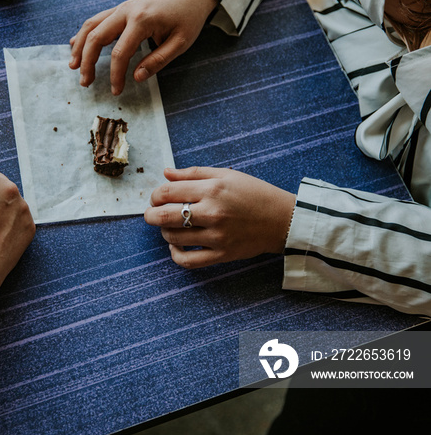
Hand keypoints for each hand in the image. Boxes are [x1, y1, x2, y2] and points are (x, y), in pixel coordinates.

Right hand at [69, 0, 216, 94]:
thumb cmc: (187, 18)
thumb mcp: (180, 43)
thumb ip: (158, 61)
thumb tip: (136, 77)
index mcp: (141, 20)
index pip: (120, 53)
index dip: (115, 75)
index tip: (116, 91)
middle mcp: (126, 11)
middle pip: (96, 37)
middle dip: (87, 61)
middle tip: (85, 82)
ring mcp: (121, 8)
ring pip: (91, 26)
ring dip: (80, 47)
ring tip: (73, 66)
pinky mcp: (120, 9)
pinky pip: (96, 20)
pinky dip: (84, 34)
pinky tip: (75, 45)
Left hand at [144, 167, 295, 268]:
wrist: (283, 219)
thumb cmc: (254, 193)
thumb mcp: (226, 175)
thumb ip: (193, 173)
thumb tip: (165, 173)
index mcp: (212, 189)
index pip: (166, 193)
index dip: (155, 195)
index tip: (157, 197)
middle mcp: (213, 212)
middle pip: (163, 216)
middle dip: (150, 214)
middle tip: (152, 213)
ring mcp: (217, 236)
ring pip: (172, 237)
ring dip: (164, 231)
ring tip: (170, 226)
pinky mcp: (222, 254)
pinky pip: (188, 260)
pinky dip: (175, 254)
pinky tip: (176, 245)